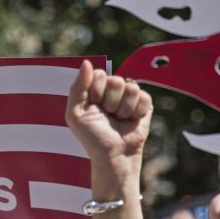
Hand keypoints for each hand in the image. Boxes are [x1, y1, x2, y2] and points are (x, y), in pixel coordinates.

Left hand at [65, 61, 151, 184]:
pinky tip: (131, 121)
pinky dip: (137, 112)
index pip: (99, 74)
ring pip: (131, 88)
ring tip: (119, 120)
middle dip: (111, 102)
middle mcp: (112, 91)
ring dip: (123, 109)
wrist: (113, 156)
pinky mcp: (144, 104)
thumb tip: (86, 63)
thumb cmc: (92, 137)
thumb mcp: (75, 113)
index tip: (94, 107)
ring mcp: (129, 97)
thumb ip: (77, 86)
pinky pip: (144, 97)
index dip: (97, 91)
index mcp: (95, 90)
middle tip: (108, 116)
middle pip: (116, 80)